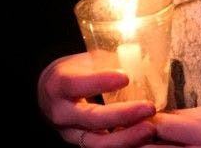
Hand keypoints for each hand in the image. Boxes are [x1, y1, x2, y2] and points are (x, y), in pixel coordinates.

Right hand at [38, 53, 155, 146]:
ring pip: (97, 142)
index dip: (99, 81)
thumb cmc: (73, 72)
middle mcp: (61, 113)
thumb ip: (108, 62)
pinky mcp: (82, 145)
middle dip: (122, 115)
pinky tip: (143, 139)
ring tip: (150, 129)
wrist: (50, 96)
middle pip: (90, 118)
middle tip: (148, 108)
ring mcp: (70, 134)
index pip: (75, 84)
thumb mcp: (85, 61)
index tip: (126, 77)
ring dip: (126, 137)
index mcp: (58, 85)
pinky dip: (125, 144)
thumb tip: (141, 60)